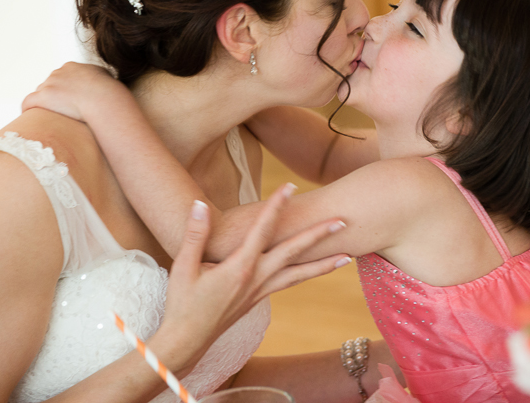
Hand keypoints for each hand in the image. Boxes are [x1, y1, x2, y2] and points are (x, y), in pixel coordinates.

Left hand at [22, 62, 120, 121]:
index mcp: (72, 67)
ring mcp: (49, 84)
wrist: (103, 99)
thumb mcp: (105, 77)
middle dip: (54, 98)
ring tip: (49, 118)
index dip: (64, 91)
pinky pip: (28, 102)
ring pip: (40, 94)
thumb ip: (98, 76)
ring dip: (43, 105)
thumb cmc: (108, 93)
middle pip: (49, 86)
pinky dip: (28, 109)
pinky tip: (31, 119)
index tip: (68, 102)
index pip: (61, 78)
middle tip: (61, 113)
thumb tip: (100, 80)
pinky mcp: (43, 97)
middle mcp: (58, 73)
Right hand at [153, 186, 349, 370]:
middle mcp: (256, 279)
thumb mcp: (183, 267)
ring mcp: (259, 292)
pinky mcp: (257, 299)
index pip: (263, 229)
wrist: (186, 342)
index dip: (276, 206)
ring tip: (348, 256)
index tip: (289, 187)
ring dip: (324, 264)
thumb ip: (195, 235)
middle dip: (319, 235)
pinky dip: (306, 275)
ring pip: (299, 275)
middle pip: (294, 252)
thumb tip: (199, 205)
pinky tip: (314, 271)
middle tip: (343, 220)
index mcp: (239, 268)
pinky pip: (288, 283)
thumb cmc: (181, 304)